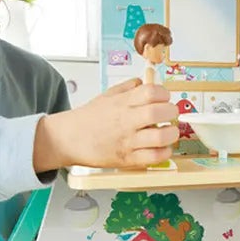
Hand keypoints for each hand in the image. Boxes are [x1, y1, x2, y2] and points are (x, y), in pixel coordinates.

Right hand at [35, 78, 178, 169]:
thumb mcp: (107, 96)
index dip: (163, 93)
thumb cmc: (88, 118)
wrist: (68, 139)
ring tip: (169, 131)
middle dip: (172, 111)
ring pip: (161, 137)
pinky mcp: (127, 159)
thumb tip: (145, 80)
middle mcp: (126, 121)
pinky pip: (154, 157)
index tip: (164, 97)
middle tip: (170, 114)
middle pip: (159, 112)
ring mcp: (127, 142)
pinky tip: (162, 147)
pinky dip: (164, 152)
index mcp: (122, 103)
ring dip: (171, 133)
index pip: (151, 91)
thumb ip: (128, 88)